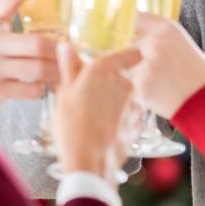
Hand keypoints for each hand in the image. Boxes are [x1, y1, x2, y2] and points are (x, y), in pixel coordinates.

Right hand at [0, 0, 58, 117]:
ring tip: (65, 71)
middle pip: (36, 44)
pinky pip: (30, 89)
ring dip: (56, 72)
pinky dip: (42, 88)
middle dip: (59, 50)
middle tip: (72, 51)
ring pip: (37, 68)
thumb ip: (6, 23)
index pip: (6, 2)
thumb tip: (42, 6)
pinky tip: (45, 86)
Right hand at [53, 41, 140, 183]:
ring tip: (97, 114)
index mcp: (106, 69)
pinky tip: (106, 125)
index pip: (131, 51)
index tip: (122, 56)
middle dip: (113, 80)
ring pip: (128, 94)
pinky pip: (132, 112)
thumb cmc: (72, 126)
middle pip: (126, 74)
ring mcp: (136, 101)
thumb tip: (65, 44)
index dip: (129, 52)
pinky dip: (123, 115)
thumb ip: (69, 66)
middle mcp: (126, 81)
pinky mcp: (140, 120)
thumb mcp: (64, 93)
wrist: (89, 161)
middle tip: (93, 93)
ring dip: (117, 99)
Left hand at [131, 12, 204, 119]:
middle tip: (159, 70)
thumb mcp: (182, 44)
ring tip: (163, 85)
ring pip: (131, 69)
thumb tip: (133, 37)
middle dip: (138, 58)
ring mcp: (145, 65)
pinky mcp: (140, 87)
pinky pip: (133, 88)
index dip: (132, 27)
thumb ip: (158, 38)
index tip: (130, 33)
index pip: (136, 18)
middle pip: (131, 46)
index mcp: (166, 28)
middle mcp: (154, 43)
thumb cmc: (200, 73)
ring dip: (141, 77)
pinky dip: (143, 92)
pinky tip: (162, 95)